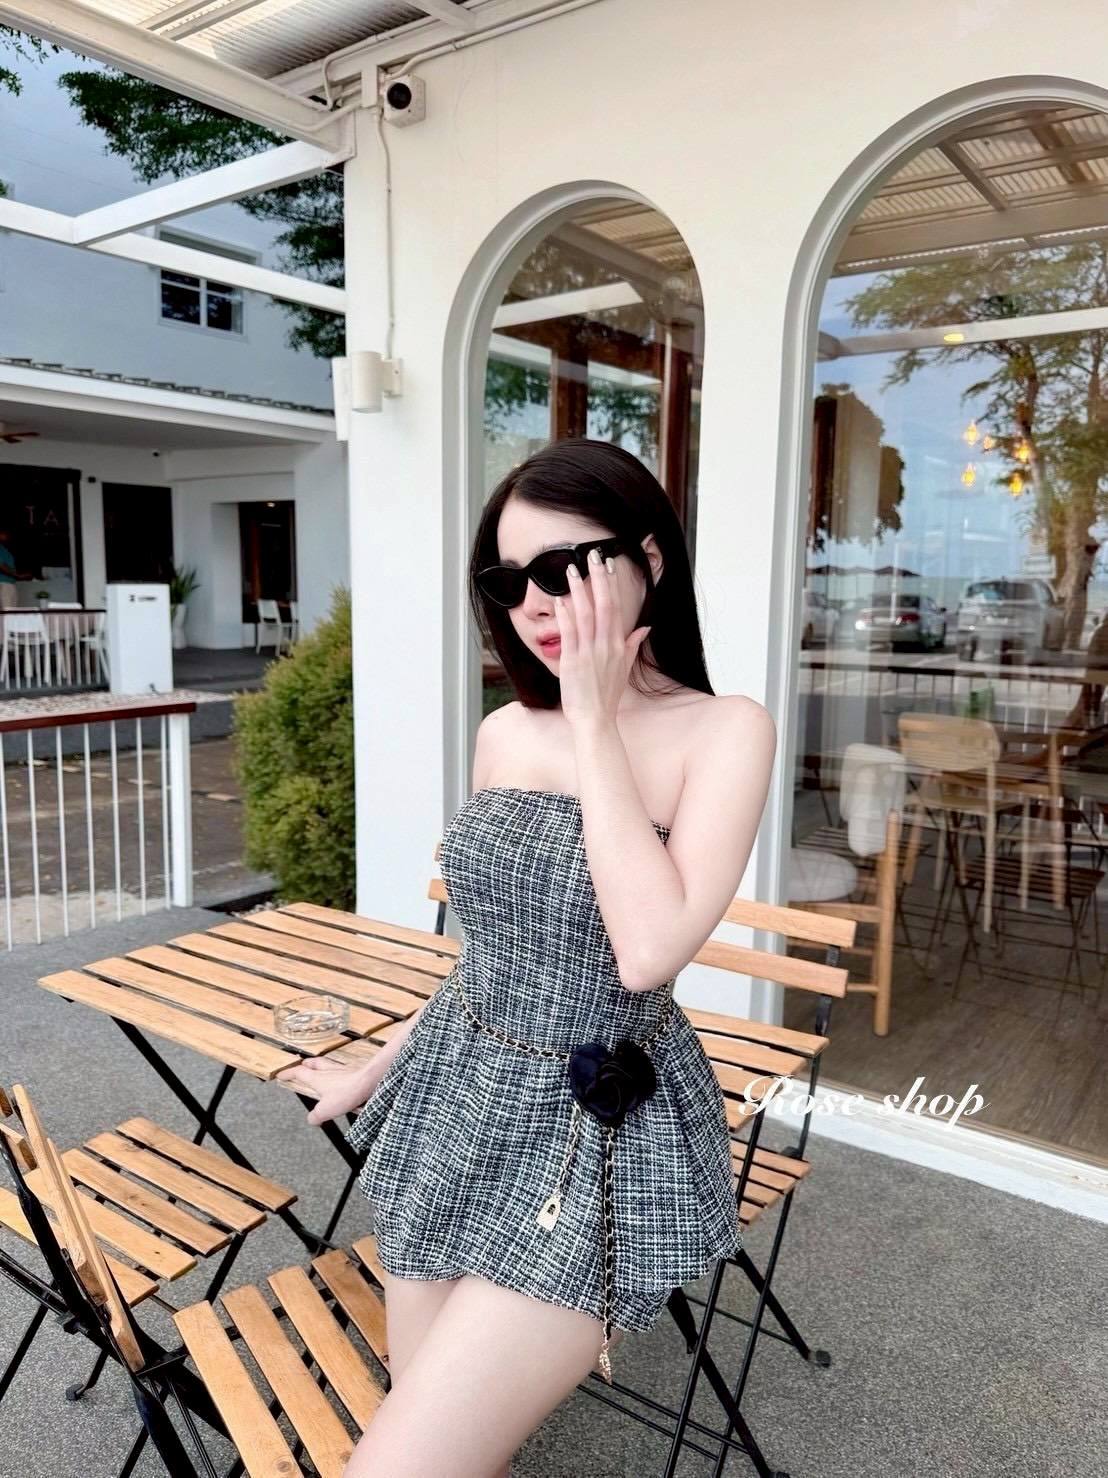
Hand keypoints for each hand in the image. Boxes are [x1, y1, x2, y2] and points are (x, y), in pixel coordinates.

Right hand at [276, 1055, 378, 1125]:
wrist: (370, 1082)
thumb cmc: (347, 1092)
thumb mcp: (325, 1110)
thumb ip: (315, 1116)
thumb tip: (312, 1119)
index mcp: (317, 1078)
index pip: (299, 1073)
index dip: (288, 1073)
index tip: (281, 1074)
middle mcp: (328, 1071)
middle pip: (314, 1064)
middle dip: (306, 1064)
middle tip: (302, 1066)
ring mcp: (342, 1071)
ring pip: (328, 1065)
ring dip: (321, 1066)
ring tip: (320, 1070)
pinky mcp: (354, 1074)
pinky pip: (342, 1071)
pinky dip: (338, 1072)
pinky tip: (340, 1078)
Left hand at [555, 548, 650, 728]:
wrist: (595, 719)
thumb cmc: (607, 696)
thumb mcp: (624, 668)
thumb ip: (633, 644)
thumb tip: (644, 628)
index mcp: (617, 645)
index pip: (616, 607)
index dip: (612, 584)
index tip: (609, 564)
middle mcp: (605, 645)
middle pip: (603, 605)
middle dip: (598, 578)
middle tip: (593, 555)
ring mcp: (589, 652)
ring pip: (585, 615)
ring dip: (578, 591)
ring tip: (572, 570)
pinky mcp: (572, 661)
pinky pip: (569, 634)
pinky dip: (564, 616)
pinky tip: (559, 600)